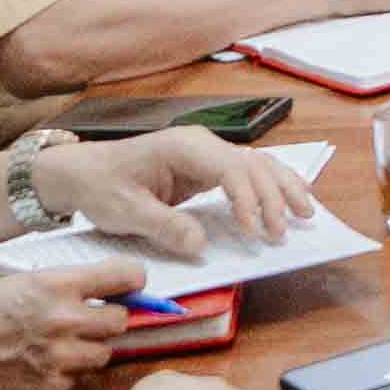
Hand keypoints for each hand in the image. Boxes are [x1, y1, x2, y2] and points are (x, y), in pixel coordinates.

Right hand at [0, 269, 126, 389]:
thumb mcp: (10, 285)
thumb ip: (56, 290)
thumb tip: (95, 294)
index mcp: (53, 284)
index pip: (125, 276)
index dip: (130, 283)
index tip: (128, 288)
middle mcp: (63, 320)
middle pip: (120, 321)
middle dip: (108, 320)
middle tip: (84, 322)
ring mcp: (57, 359)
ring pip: (102, 355)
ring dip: (86, 351)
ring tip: (51, 347)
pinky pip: (74, 382)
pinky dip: (61, 376)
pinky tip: (31, 369)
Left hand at [71, 126, 321, 260]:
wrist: (83, 172)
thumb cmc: (101, 186)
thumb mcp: (126, 211)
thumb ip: (164, 226)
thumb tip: (200, 245)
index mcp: (184, 147)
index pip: (231, 169)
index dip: (248, 200)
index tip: (253, 231)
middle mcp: (202, 144)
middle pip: (253, 165)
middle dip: (274, 198)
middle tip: (282, 234)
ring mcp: (207, 153)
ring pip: (259, 164)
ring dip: (284, 187)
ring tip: (306, 214)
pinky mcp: (207, 167)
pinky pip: (248, 172)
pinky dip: (272, 185)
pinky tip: (291, 198)